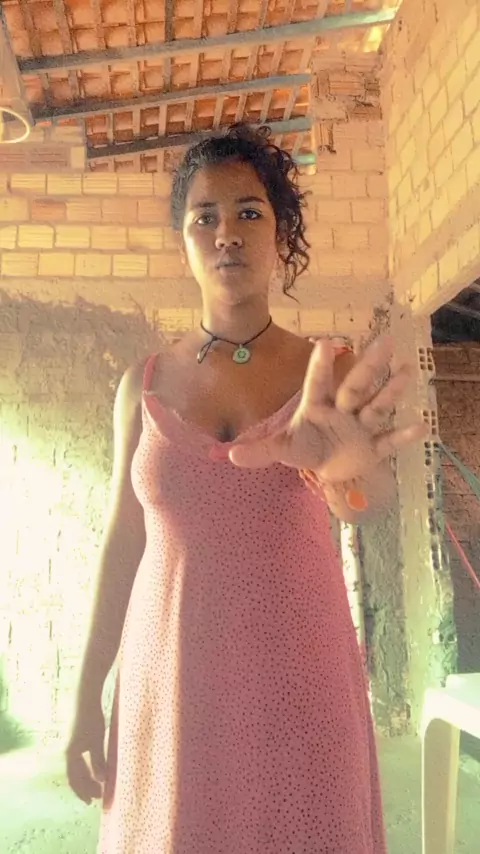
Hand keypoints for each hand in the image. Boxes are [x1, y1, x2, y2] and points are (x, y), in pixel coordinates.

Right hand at [66, 697, 105, 804]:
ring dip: (86, 777)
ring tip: (98, 783)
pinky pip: (78, 759)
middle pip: (75, 775)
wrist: (85, 698)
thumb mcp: (97, 741)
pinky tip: (95, 766)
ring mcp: (70, 744)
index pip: (75, 780)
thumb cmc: (92, 719)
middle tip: (99, 795)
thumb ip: (98, 761)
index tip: (93, 801)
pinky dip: (86, 767)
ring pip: (76, 767)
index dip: (83, 792)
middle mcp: (67, 751)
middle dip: (86, 786)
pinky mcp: (75, 737)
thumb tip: (101, 781)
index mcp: (71, 754)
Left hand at [229, 335, 426, 482]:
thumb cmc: (306, 447)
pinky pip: (389, 440)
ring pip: (377, 406)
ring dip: (391, 392)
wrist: (329, 467)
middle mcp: (343, 410)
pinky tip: (421, 425)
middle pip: (356, 386)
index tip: (325, 342)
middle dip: (369, 367)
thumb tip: (230, 456)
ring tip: (407, 372)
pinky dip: (403, 435)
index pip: (318, 383)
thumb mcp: (283, 449)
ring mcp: (361, 426)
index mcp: (318, 405)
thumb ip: (261, 451)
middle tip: (385, 341)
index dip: (321, 365)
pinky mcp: (374, 446)